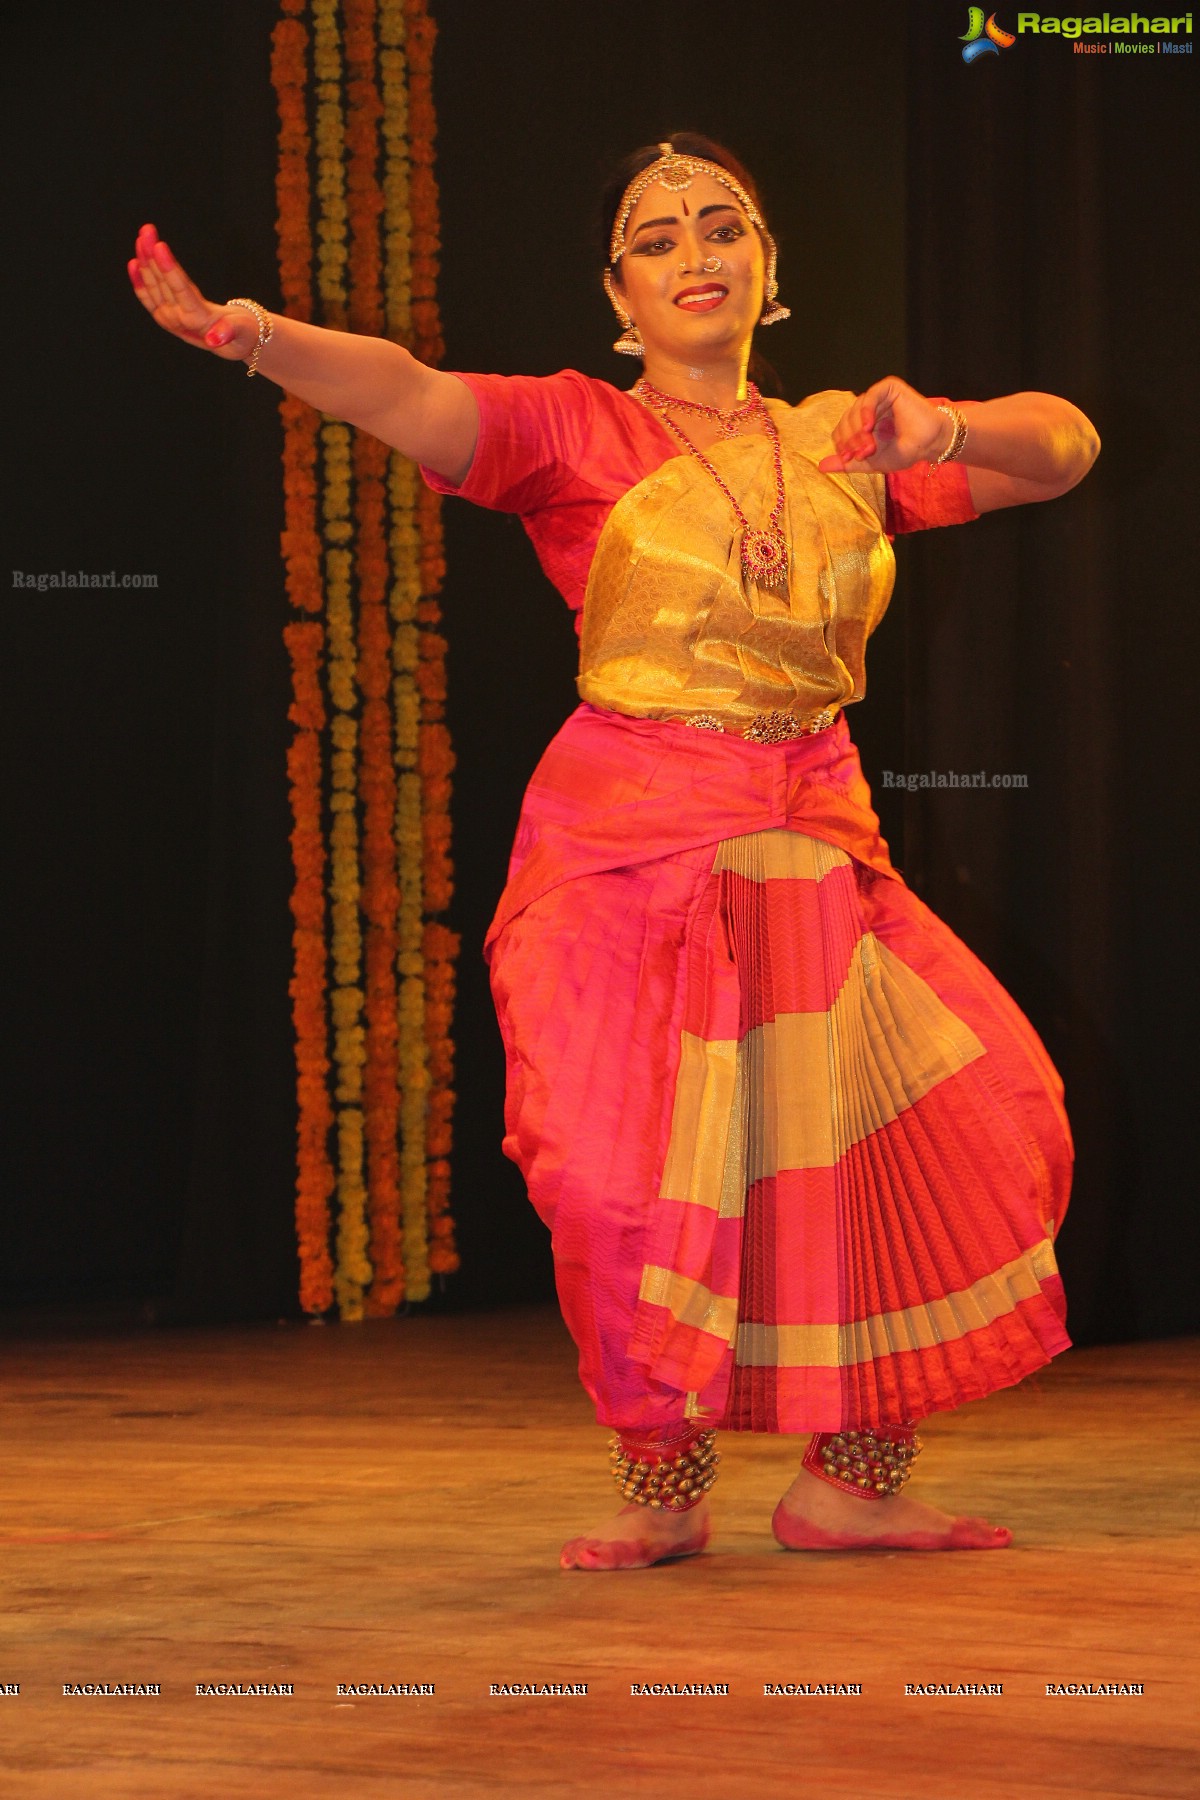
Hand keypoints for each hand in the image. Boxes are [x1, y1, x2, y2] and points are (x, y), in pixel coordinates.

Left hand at [126, 223, 259, 362]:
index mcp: (196, 321)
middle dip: (152, 255)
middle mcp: (178, 320)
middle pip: (162, 283)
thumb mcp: (242, 332)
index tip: (159, 246)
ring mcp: (170, 318)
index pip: (180, 290)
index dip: (169, 267)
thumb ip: (228, 333)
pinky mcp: (167, 315)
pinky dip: (140, 281)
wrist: (238, 344)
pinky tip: (133, 263)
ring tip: (142, 236)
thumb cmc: (244, 333)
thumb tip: (215, 339)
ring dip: (146, 260)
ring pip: (154, 285)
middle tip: (147, 229)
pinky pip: (149, 297)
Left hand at [818, 377, 949, 474]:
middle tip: (863, 454)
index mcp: (863, 424)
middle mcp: (868, 409)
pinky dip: (866, 411)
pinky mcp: (889, 388)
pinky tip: (869, 426)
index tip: (850, 459)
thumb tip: (820, 467)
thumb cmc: (905, 452)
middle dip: (851, 440)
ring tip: (869, 446)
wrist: (930, 444)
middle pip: (845, 421)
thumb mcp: (870, 462)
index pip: (841, 431)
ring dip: (858, 431)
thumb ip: (847, 463)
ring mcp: (878, 397)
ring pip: (855, 410)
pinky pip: (869, 396)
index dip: (842, 445)